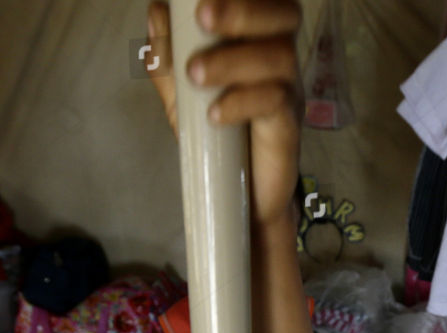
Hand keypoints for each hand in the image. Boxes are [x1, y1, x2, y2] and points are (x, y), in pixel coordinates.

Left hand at [146, 0, 302, 228]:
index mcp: (258, 41)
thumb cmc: (217, 139)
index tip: (200, 1)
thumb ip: (168, 56)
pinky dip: (242, 102)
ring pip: (278, 57)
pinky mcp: (289, 126)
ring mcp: (289, 90)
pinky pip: (276, 102)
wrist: (242, 199)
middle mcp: (279, 59)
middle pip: (284, 16)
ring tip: (194, 75)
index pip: (266, 2)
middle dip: (243, 10)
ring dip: (233, 60)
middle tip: (201, 17)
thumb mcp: (181, 96)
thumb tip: (158, 11)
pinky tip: (214, 115)